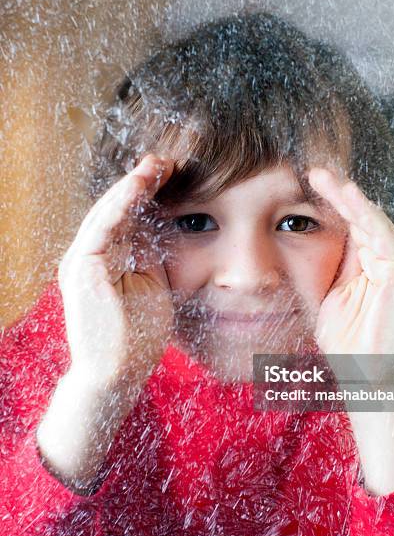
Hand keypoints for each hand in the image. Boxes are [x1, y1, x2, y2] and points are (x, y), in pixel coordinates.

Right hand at [58, 154, 175, 387]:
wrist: (117, 374)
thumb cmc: (136, 335)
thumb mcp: (150, 285)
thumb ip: (148, 255)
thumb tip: (160, 226)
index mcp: (103, 260)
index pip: (125, 219)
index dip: (145, 194)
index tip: (171, 174)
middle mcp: (87, 256)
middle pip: (115, 210)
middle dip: (140, 183)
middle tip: (166, 160)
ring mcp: (81, 262)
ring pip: (106, 212)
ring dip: (132, 186)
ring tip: (156, 164)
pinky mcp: (82, 269)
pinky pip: (102, 228)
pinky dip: (121, 204)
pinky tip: (139, 184)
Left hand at [308, 166, 393, 366]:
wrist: (363, 374)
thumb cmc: (346, 340)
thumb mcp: (332, 294)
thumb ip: (334, 266)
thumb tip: (317, 237)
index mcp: (369, 263)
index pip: (350, 225)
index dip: (331, 203)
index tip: (307, 183)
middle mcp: (386, 260)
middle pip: (361, 218)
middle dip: (338, 193)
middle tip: (315, 170)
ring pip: (373, 222)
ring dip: (350, 199)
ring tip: (328, 178)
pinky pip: (384, 238)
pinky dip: (368, 216)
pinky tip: (351, 198)